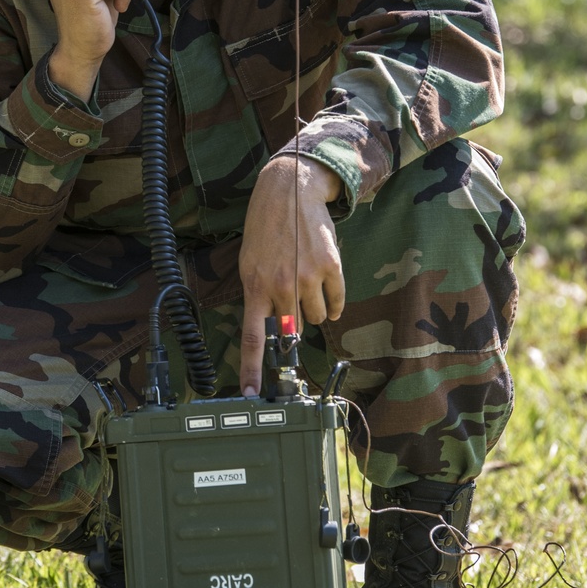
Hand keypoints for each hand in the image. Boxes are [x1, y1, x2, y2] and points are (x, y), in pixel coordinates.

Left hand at [237, 156, 345, 394]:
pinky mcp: (331, 267)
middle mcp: (281, 285)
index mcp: (255, 286)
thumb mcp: (249, 263)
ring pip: (317, 318)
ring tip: (306, 281)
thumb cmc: (266, 228)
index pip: (252, 337)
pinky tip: (326, 285)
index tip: (252, 395)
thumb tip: (270, 329)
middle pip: (292, 331)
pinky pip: (337, 303)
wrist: (289, 191)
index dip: (253, 369)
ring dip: (314, 308)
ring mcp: (307, 277)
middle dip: (293, 323)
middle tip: (291, 299)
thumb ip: (259, 296)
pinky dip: (334, 302)